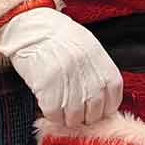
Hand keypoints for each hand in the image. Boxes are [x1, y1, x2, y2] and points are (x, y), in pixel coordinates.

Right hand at [0, 7, 122, 126]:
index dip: (104, 108)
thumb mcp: (87, 45)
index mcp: (100, 63)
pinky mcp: (48, 92)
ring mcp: (69, 84)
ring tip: (60, 106)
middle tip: (74, 109)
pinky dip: (52, 115)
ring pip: (75, 118)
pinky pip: (55, 116)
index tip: (95, 108)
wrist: (32, 26)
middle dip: (85, 115)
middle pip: (94, 112)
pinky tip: (48, 103)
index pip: (113, 99)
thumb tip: (102, 95)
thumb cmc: (57, 35)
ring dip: (67, 117)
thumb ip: (97, 70)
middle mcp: (88, 75)